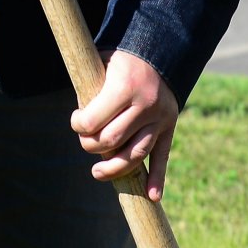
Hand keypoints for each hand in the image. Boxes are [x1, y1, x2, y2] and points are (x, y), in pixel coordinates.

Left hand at [73, 50, 179, 200]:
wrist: (159, 52)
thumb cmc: (122, 59)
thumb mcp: (102, 64)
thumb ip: (91, 91)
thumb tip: (82, 123)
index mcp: (125, 87)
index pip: (94, 121)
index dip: (78, 126)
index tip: (77, 122)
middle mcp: (145, 105)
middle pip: (112, 140)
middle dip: (92, 146)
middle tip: (86, 143)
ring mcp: (160, 119)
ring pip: (136, 154)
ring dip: (115, 169)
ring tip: (98, 173)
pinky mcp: (170, 128)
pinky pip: (163, 156)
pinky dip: (158, 178)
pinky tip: (153, 196)